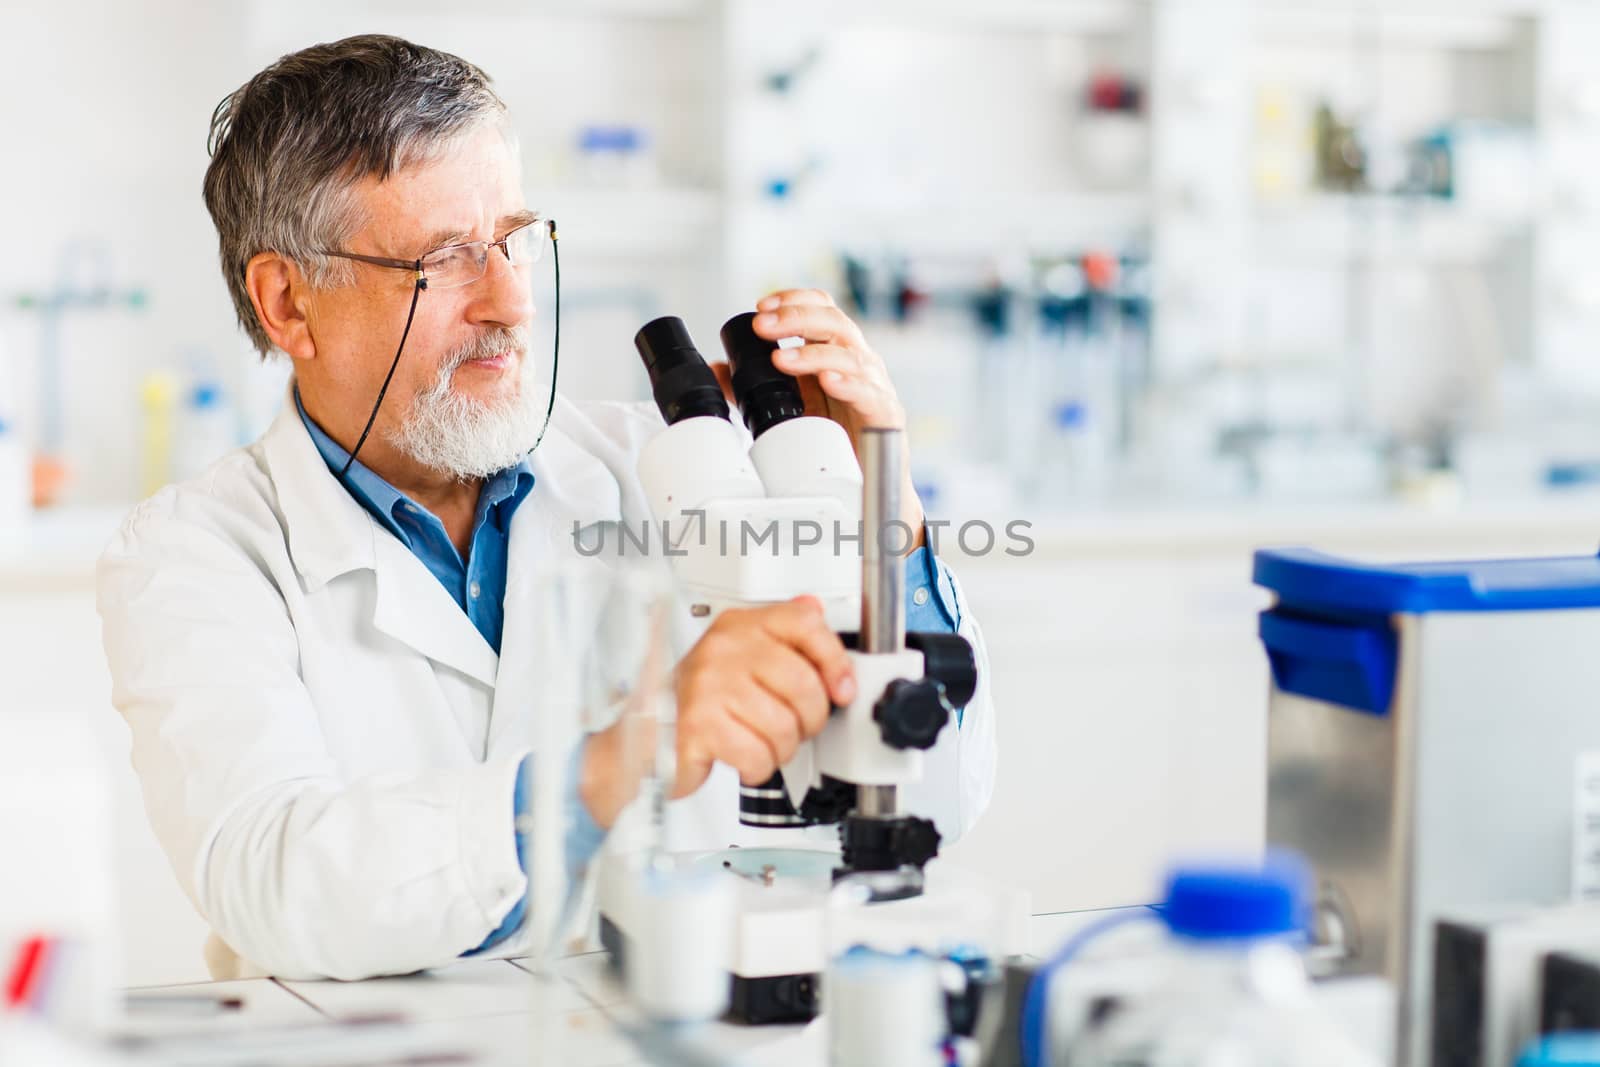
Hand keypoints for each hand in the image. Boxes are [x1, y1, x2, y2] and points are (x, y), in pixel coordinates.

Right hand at [671, 596, 854, 798]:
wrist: (652, 732)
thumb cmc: (706, 695)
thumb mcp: (745, 653)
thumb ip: (784, 632)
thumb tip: (815, 607)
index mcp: (741, 625)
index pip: (805, 623)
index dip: (834, 660)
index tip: (841, 689)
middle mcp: (724, 648)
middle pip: (803, 684)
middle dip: (809, 719)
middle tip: (795, 725)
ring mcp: (708, 685)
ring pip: (783, 727)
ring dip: (781, 748)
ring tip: (763, 742)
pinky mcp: (698, 725)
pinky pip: (757, 755)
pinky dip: (757, 767)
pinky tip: (743, 756)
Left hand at [711, 288, 925, 550]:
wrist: (867, 480)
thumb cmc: (837, 436)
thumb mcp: (792, 404)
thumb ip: (756, 386)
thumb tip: (719, 369)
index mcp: (837, 352)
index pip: (823, 309)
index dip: (794, 300)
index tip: (761, 306)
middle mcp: (858, 362)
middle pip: (835, 323)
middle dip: (796, 319)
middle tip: (763, 326)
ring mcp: (874, 386)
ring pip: (850, 356)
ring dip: (813, 353)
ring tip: (782, 359)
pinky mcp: (885, 415)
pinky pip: (871, 394)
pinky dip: (849, 384)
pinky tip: (828, 381)